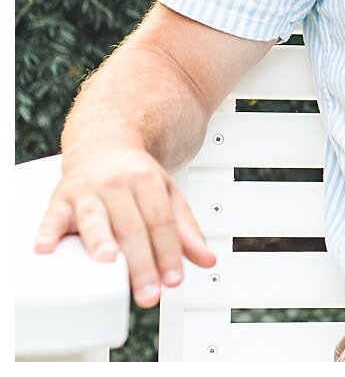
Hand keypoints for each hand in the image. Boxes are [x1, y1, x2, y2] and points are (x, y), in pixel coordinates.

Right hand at [34, 145, 214, 308]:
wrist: (104, 144)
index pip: (161, 222)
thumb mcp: (168, 194)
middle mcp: (117, 184)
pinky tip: (45, 247)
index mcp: (147, 181)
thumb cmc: (136, 176)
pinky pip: (52, 217)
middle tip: (148, 293)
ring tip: (109, 261)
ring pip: (95, 219)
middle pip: (132, 227)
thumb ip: (185, 229)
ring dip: (101, 241)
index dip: (169, 253)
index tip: (173, 280)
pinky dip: (48, 232)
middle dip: (141, 263)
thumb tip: (206, 259)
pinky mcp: (61, 200)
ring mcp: (88, 191)